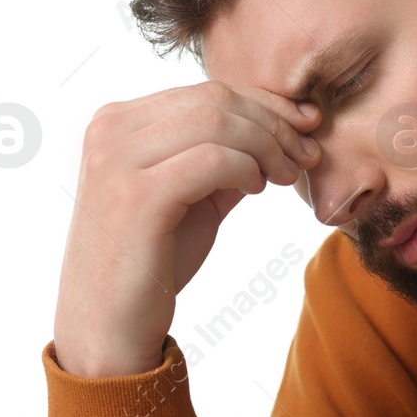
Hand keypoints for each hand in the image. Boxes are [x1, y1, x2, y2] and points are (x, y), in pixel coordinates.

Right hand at [52, 81, 323, 377]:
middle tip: (308, 156)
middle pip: (216, 99)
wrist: (108, 326)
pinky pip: (214, 159)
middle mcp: (111, 129)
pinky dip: (249, 169)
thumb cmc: (151, 262)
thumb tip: (280, 131)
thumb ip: (224, 160)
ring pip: (218, 121)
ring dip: (269, 146)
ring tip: (287, 176)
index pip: (207, 90)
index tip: (307, 124)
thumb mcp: (194, 197)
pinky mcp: (137, 194)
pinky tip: (258, 190)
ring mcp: (118, 159)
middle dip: (275, 124)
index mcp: (118, 121)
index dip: (267, 103)